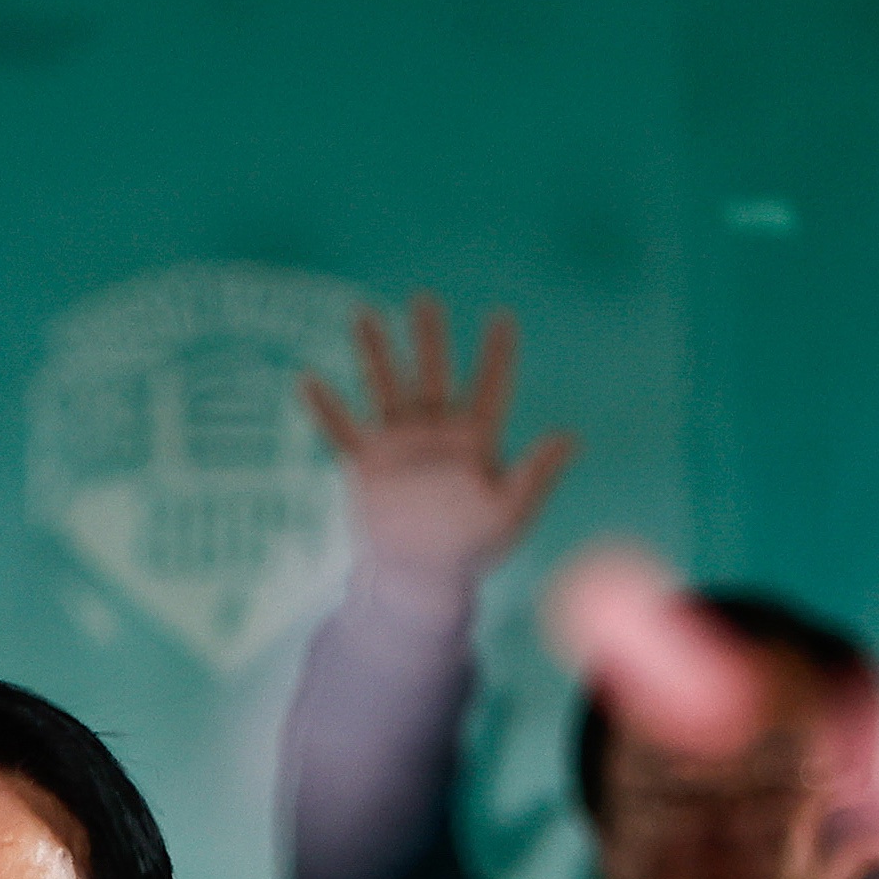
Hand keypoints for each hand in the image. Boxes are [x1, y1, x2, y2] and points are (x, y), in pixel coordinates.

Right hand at [301, 298, 577, 609]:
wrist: (424, 579)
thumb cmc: (472, 549)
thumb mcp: (510, 512)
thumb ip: (536, 474)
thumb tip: (571, 437)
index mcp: (475, 440)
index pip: (488, 389)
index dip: (496, 355)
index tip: (502, 317)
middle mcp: (436, 432)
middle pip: (432, 375)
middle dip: (428, 339)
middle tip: (424, 299)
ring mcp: (400, 445)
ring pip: (386, 388)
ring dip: (376, 354)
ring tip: (364, 315)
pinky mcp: (368, 464)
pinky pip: (343, 432)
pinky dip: (326, 410)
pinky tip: (307, 380)